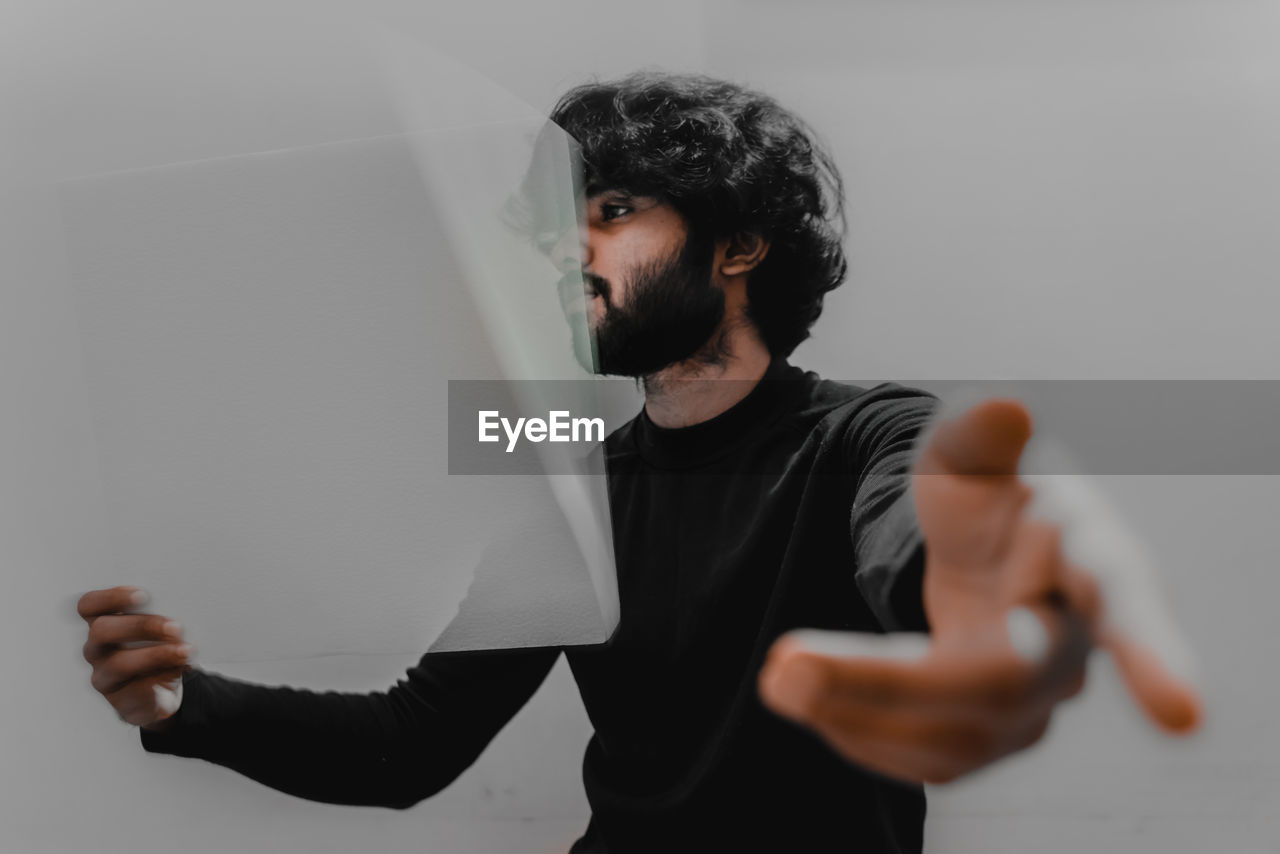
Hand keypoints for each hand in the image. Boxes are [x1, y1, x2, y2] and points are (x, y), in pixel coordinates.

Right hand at [78, 586, 191, 728]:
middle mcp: (96, 649)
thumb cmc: (157, 650)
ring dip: (156, 655)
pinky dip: (162, 677)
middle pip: (101, 631)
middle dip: (140, 625)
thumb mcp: (159, 631)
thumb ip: (159, 620)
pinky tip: (179, 670)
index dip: (109, 597)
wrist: (161, 693)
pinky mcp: (120, 700)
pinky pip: (136, 689)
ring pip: (118, 663)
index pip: (88, 606)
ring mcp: (104, 676)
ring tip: (184, 651)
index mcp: (103, 623)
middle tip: (174, 627)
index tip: (142, 595)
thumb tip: (175, 621)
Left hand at [758, 398, 1202, 783]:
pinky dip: (858, 732)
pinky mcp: (989, 734)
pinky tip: (810, 694)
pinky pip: (929, 758)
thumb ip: (983, 437)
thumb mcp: (976, 453)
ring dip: (854, 716)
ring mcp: (1033, 702)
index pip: (1126, 605)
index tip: (1179, 716)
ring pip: (953, 740)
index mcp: (1091, 561)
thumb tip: (1003, 411)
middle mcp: (1072, 644)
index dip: (1155, 655)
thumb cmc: (992, 491)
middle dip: (883, 683)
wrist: (988, 546)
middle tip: (780, 668)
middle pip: (993, 684)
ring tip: (776, 677)